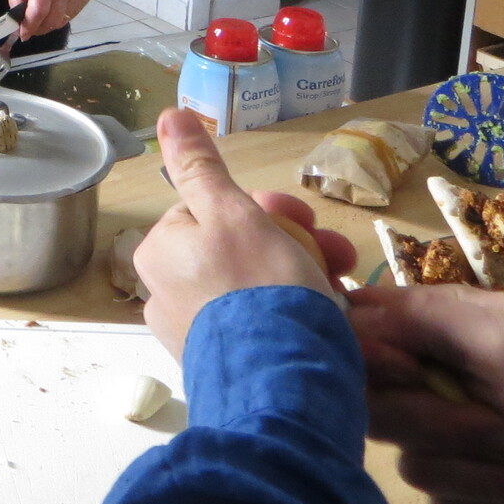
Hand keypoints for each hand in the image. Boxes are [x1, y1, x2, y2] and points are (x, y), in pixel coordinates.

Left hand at [8, 0, 101, 38]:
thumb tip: (16, 17)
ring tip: (40, 17)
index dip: (29, 26)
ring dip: (48, 25)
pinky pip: (71, 15)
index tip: (22, 34)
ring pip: (62, 21)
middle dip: (38, 29)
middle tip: (29, 28)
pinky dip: (59, 17)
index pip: (38, 10)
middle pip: (52, 20)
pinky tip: (53, 7)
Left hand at [132, 108, 358, 358]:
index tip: (305, 220)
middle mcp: (164, 294)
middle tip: (338, 254)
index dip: (264, 211)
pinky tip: (326, 321)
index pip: (213, 212)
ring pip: (252, 287)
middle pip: (235, 249)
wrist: (283, 389)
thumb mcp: (233, 213)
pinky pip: (259, 326)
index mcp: (160, 252)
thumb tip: (168, 114)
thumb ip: (200, 166)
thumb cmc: (259, 290)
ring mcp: (194, 335)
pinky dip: (290, 316)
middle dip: (291, 243)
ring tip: (343, 288)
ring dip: (300, 276)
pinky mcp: (225, 367)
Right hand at [349, 282, 503, 503]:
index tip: (406, 373)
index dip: (367, 353)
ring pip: (414, 462)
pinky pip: (446, 500)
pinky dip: (502, 501)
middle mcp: (435, 378)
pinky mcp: (465, 484)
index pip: (360, 327)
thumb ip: (430, 319)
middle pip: (377, 404)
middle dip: (446, 429)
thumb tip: (347, 303)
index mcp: (443, 327)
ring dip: (490, 474)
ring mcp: (447, 436)